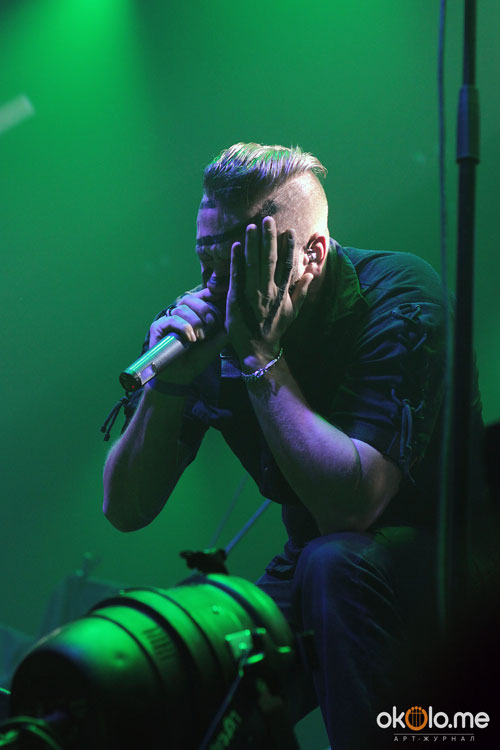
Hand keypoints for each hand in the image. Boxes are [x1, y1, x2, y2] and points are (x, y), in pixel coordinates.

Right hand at [148, 288, 227, 383]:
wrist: (181, 376)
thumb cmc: (197, 358)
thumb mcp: (216, 343)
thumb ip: (224, 329)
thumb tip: (234, 316)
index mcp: (193, 313)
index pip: (200, 295)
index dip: (211, 293)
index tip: (223, 295)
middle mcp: (179, 313)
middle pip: (190, 298)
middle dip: (204, 309)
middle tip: (211, 324)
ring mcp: (168, 319)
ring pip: (182, 309)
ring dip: (195, 322)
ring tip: (201, 338)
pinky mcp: (158, 327)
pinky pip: (172, 320)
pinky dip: (184, 327)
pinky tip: (191, 339)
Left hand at [227, 216, 312, 371]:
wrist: (258, 348)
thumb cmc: (276, 328)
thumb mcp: (293, 311)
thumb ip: (301, 291)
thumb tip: (311, 273)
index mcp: (281, 292)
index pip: (287, 265)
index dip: (288, 247)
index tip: (289, 230)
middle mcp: (268, 290)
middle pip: (269, 259)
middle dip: (268, 238)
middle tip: (268, 219)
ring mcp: (251, 294)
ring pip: (252, 264)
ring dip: (252, 244)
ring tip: (251, 226)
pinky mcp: (235, 298)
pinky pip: (236, 276)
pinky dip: (236, 261)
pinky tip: (235, 246)